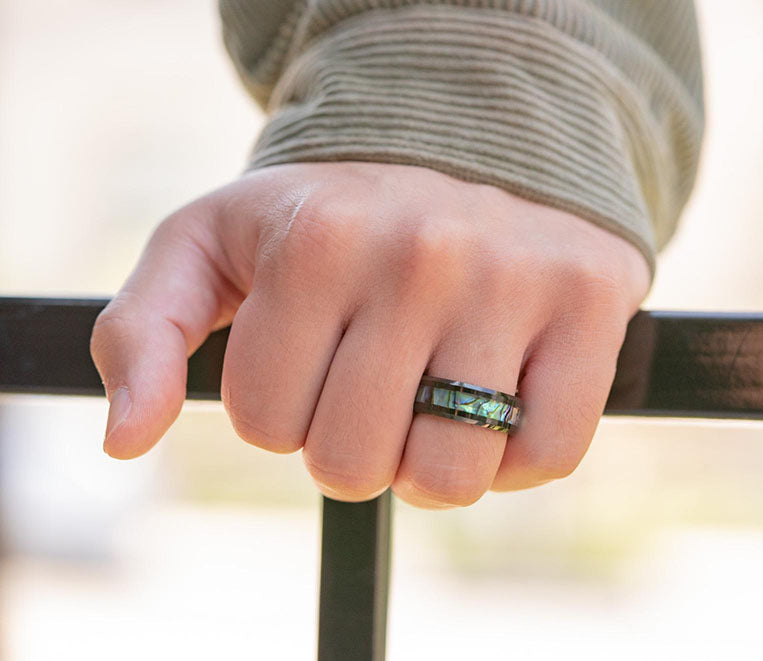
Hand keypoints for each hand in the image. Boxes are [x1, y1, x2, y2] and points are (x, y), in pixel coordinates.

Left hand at [90, 162, 650, 507]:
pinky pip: (545, 454)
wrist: (474, 139)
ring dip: (430, 463)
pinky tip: (496, 404)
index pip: (265, 424)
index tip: (314, 359)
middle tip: (375, 385)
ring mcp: (513, 281)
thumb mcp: (215, 242)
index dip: (283, 409)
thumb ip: (143, 329)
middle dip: (353, 444)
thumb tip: (128, 441)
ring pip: (448, 476)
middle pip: (352, 463)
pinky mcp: (590, 304)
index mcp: (316, 242)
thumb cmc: (335, 214)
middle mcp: (419, 257)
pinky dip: (514, 459)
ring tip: (433, 399)